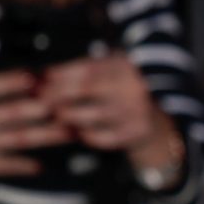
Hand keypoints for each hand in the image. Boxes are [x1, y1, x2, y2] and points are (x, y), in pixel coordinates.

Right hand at [0, 72, 70, 186]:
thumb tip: (23, 78)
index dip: (13, 80)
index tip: (36, 76)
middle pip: (13, 111)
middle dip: (40, 108)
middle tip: (65, 106)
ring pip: (19, 137)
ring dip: (47, 135)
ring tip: (70, 133)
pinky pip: (6, 165)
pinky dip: (22, 166)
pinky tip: (40, 166)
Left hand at [36, 55, 177, 169]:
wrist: (162, 121)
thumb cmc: (127, 91)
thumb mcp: (113, 71)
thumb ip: (85, 71)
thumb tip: (45, 76)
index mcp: (125, 66)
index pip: (86, 68)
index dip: (61, 74)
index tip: (41, 78)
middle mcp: (133, 87)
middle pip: (85, 89)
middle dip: (59, 94)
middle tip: (41, 99)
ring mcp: (136, 111)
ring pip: (92, 114)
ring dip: (69, 116)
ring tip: (56, 115)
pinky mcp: (137, 133)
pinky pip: (104, 137)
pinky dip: (87, 136)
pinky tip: (77, 132)